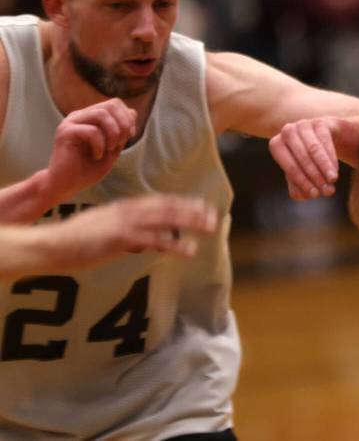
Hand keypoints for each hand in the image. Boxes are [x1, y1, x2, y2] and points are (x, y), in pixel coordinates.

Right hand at [45, 98, 136, 199]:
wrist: (66, 186)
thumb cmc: (88, 169)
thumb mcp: (113, 148)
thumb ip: (122, 131)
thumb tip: (132, 112)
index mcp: (90, 117)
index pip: (115, 104)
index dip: (128, 119)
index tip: (128, 137)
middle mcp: (80, 116)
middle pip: (111, 104)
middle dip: (124, 124)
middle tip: (120, 143)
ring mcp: (70, 122)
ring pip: (101, 114)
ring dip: (113, 133)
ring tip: (110, 149)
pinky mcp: (64, 132)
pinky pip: (91, 131)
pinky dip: (100, 144)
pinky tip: (97, 156)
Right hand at [56, 195, 217, 266]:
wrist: (50, 246)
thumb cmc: (73, 243)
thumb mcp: (105, 234)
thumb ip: (129, 236)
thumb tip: (149, 243)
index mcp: (122, 209)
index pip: (157, 203)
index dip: (180, 204)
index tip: (199, 206)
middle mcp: (126, 212)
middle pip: (167, 207)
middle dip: (192, 210)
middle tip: (213, 215)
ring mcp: (124, 223)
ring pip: (165, 219)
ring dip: (190, 222)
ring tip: (210, 227)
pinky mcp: (120, 238)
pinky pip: (154, 240)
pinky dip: (174, 244)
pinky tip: (189, 250)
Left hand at [269, 116, 358, 199]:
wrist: (329, 138)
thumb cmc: (310, 160)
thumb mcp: (302, 175)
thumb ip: (299, 187)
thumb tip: (303, 195)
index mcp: (277, 145)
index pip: (289, 166)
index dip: (302, 181)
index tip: (315, 195)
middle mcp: (287, 131)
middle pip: (301, 157)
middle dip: (315, 176)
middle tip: (327, 191)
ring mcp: (303, 124)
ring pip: (313, 149)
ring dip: (324, 167)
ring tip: (332, 181)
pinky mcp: (319, 121)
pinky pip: (325, 141)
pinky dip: (331, 157)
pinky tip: (335, 170)